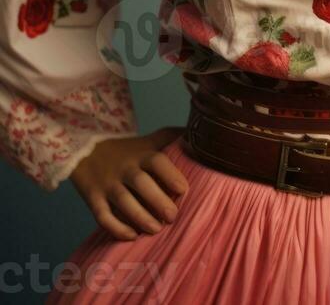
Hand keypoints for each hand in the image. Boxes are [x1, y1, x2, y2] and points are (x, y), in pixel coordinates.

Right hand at [69, 126, 188, 240]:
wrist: (86, 150)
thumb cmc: (128, 151)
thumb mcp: (148, 140)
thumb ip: (172, 138)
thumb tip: (201, 134)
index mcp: (141, 154)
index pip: (156, 161)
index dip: (170, 174)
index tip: (183, 190)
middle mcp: (125, 168)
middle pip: (141, 183)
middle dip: (157, 201)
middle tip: (172, 216)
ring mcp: (107, 184)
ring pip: (123, 201)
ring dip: (140, 217)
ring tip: (156, 230)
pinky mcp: (93, 198)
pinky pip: (102, 215)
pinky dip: (116, 228)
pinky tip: (132, 236)